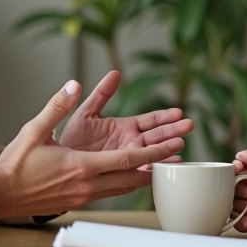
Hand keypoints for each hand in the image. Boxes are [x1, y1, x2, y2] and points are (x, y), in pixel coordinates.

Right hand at [0, 80, 184, 220]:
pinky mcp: (79, 201)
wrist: (1, 194)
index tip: (173, 145)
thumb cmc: (17, 163)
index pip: (127, 159)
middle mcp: (88, 184)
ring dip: (145, 176)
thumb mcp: (36, 129)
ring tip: (165, 166)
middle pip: (133, 176)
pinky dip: (128, 184)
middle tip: (180, 154)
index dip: (153, 152)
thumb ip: (58, 105)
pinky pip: (111, 192)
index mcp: (82, 166)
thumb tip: (74, 83)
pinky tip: (134, 177)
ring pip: (124, 188)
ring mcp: (85, 196)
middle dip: (158, 164)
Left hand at [59, 71, 192, 162]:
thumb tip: (115, 73)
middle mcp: (130, 143)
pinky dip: (155, 169)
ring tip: (181, 145)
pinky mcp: (122, 174)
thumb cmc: (71, 139)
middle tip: (188, 126)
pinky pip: (141, 172)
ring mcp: (127, 158)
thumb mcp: (86, 112)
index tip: (178, 112)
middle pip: (157, 136)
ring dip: (167, 150)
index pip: (150, 120)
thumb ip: (101, 95)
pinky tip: (168, 167)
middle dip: (173, 131)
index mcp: (124, 127)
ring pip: (152, 153)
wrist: (58, 164)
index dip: (164, 117)